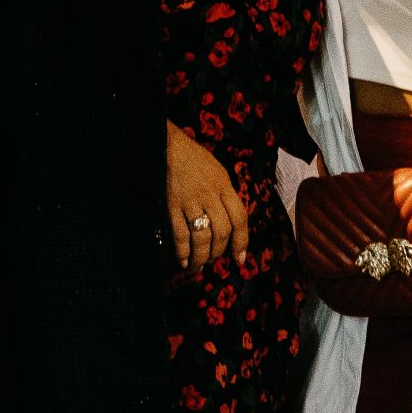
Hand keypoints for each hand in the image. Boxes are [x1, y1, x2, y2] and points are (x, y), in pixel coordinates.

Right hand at [164, 121, 247, 269]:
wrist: (169, 146)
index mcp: (224, 186)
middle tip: (213, 260)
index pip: (239, 218)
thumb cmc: (196, 160)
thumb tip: (232, 225)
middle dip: (219, 252)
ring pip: (202, 237)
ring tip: (199, 266)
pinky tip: (183, 261)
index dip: (242, 241)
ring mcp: (190, 201)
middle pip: (221, 231)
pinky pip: (180, 234)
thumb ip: (226, 196)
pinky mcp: (172, 205)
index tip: (240, 258)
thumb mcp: (219, 173)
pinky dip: (183, 252)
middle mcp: (210, 195)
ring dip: (201, 257)